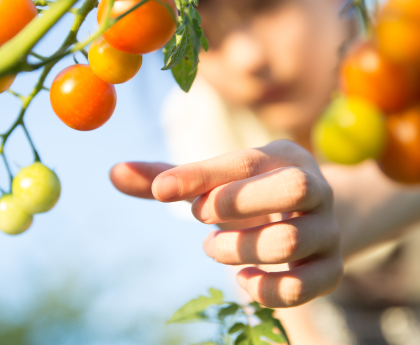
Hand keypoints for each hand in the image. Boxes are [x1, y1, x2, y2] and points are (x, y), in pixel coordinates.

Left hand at [110, 140, 341, 307]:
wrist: (307, 216)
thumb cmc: (250, 193)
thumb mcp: (215, 180)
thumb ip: (170, 178)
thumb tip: (113, 171)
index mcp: (284, 158)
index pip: (245, 162)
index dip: (201, 176)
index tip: (160, 192)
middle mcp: (316, 188)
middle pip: (291, 189)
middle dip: (237, 205)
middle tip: (200, 216)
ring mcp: (328, 230)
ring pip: (287, 241)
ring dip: (237, 249)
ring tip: (212, 246)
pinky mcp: (332, 270)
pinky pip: (302, 287)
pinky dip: (263, 289)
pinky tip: (242, 279)